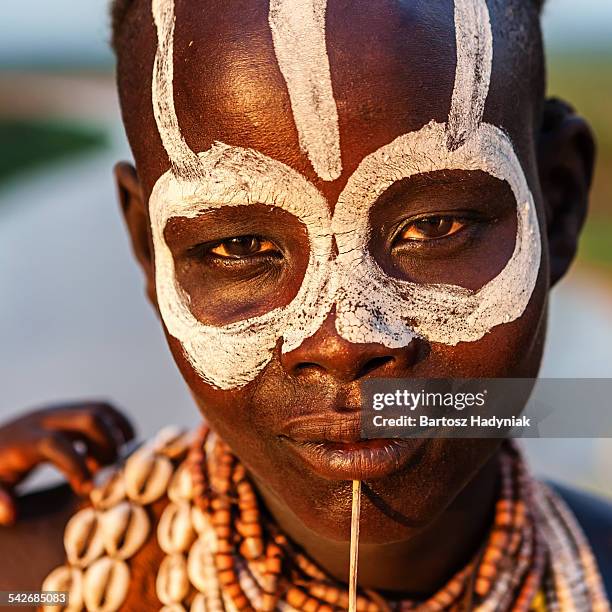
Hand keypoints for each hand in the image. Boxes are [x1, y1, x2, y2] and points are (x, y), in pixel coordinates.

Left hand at [0, 402, 134, 525]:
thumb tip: (12, 513)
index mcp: (24, 439)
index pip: (56, 444)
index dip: (76, 466)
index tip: (88, 489)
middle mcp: (45, 418)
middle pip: (89, 419)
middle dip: (108, 446)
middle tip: (110, 474)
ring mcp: (61, 410)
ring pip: (101, 411)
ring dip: (117, 435)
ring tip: (116, 463)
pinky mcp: (72, 409)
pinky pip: (103, 410)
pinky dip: (118, 427)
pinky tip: (117, 452)